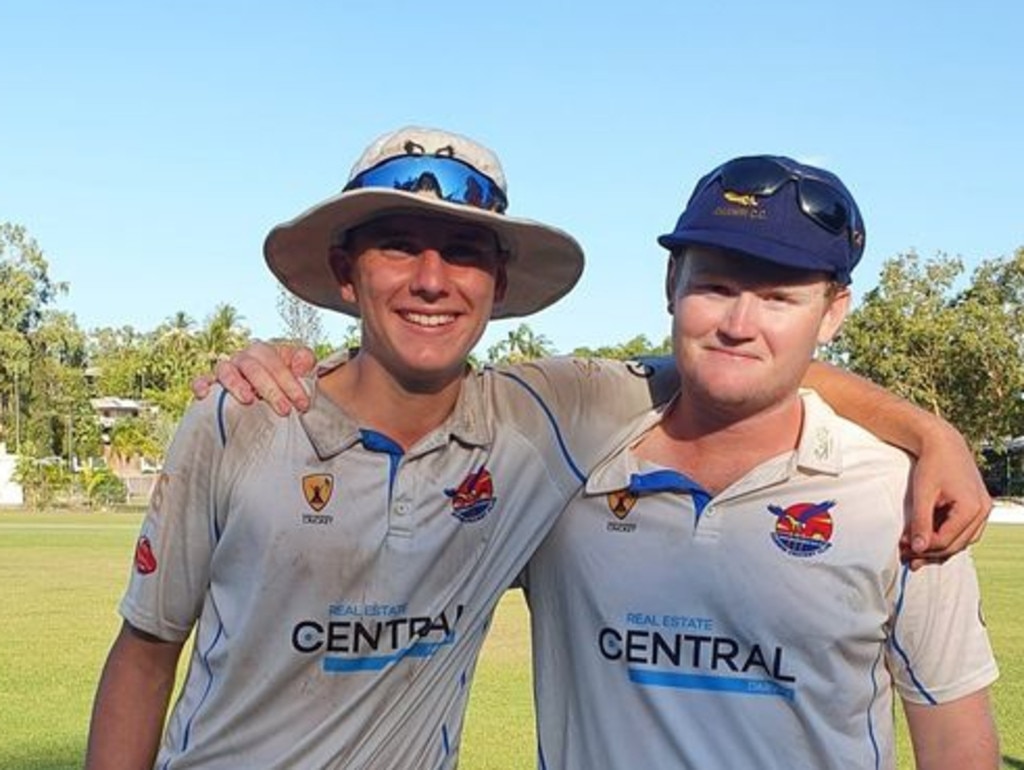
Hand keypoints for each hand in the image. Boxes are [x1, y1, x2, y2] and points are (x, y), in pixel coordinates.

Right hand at [190, 340, 316, 414]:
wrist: (270, 390)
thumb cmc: (285, 379)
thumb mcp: (300, 368)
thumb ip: (305, 360)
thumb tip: (300, 366)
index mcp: (263, 351)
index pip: (275, 363)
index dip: (290, 383)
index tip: (302, 404)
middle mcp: (242, 358)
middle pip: (252, 368)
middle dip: (270, 390)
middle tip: (284, 410)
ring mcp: (226, 370)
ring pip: (225, 370)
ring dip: (236, 384)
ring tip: (249, 400)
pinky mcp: (211, 384)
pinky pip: (201, 381)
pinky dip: (201, 385)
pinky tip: (205, 395)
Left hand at [901, 421, 991, 568]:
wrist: (944, 443)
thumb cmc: (933, 464)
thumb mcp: (923, 494)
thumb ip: (921, 522)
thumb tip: (917, 548)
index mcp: (972, 508)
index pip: (947, 540)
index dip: (924, 548)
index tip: (903, 549)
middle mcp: (983, 512)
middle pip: (956, 545)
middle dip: (930, 553)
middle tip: (906, 558)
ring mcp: (982, 511)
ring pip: (961, 541)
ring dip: (938, 549)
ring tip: (913, 555)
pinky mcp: (976, 509)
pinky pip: (962, 531)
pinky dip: (945, 537)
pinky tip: (926, 542)